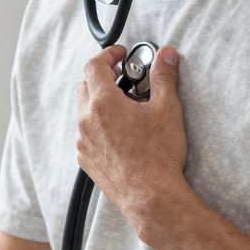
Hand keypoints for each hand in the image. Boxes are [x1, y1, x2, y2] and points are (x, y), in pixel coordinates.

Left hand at [76, 44, 189, 222]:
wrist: (150, 196)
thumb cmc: (158, 155)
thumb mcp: (167, 109)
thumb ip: (164, 76)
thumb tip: (166, 54)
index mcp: (102, 103)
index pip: (94, 65)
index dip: (108, 54)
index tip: (121, 54)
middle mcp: (86, 120)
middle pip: (86, 86)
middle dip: (104, 77)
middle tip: (127, 79)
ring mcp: (83, 141)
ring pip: (85, 111)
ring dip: (101, 102)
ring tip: (128, 109)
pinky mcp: (85, 159)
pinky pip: (86, 133)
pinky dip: (98, 125)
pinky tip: (121, 132)